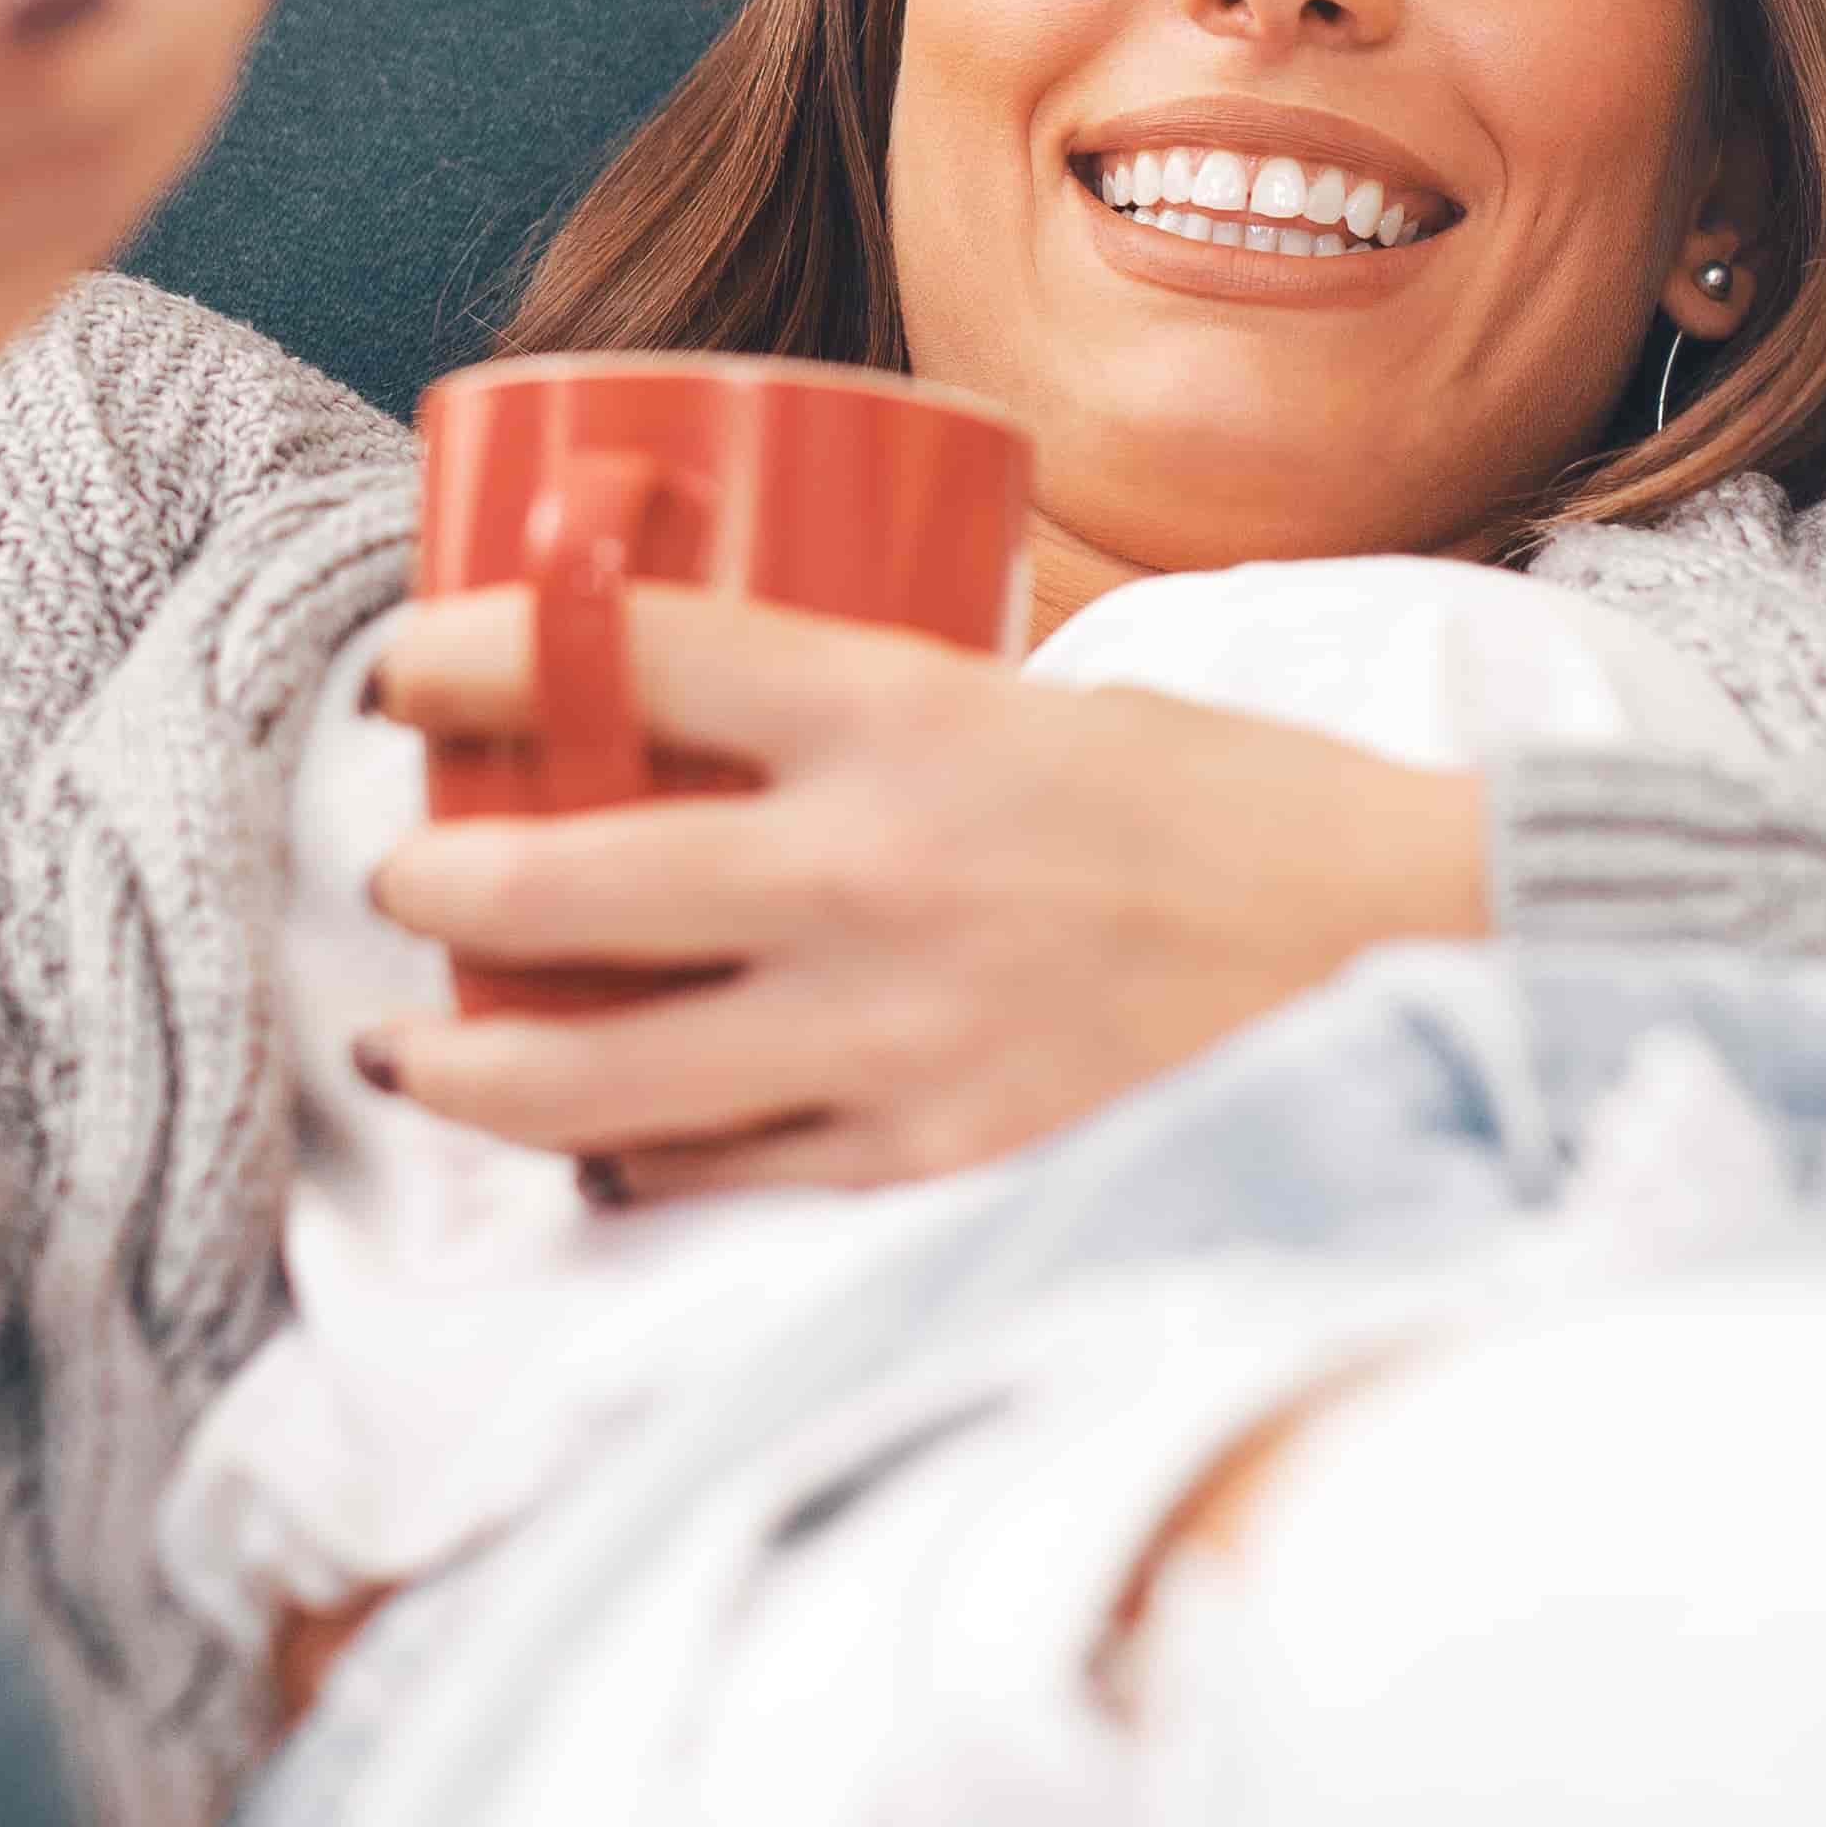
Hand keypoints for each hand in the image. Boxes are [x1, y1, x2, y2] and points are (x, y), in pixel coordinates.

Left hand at [356, 591, 1491, 1198]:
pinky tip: (588, 1143)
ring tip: (414, 1046)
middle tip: (399, 869)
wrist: (1426, 961)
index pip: (634, 657)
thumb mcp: (1059, 706)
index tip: (402, 666)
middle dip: (434, 880)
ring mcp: (896, 1042)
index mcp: (913, 721)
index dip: (477, 653)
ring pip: (598, 1074)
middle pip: (560, 881)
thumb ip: (901, 732)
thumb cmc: (1252, 817)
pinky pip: (721, 1174)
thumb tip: (742, 737)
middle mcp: (876, 879)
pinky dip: (631, 1157)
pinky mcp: (933, 1169)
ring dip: (472, 1061)